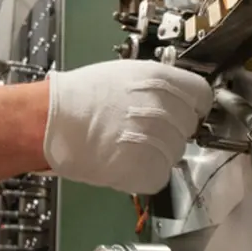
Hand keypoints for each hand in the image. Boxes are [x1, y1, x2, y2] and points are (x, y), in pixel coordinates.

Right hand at [44, 60, 212, 194]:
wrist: (49, 121)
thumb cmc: (78, 95)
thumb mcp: (124, 74)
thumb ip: (155, 86)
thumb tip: (170, 100)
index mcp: (162, 80)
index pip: (201, 96)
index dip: (190, 106)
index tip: (177, 112)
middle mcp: (166, 109)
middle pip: (187, 127)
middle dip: (168, 130)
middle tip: (138, 131)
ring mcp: (158, 141)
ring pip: (174, 153)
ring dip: (155, 153)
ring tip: (125, 147)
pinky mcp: (146, 171)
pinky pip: (158, 176)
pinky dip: (143, 174)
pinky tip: (123, 164)